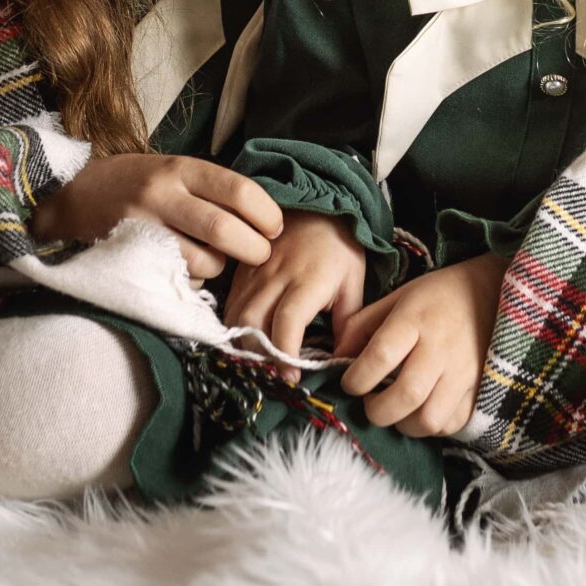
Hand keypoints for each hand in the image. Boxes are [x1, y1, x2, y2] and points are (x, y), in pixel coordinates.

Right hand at [30, 154, 284, 280]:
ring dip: (220, 268)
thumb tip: (265, 217)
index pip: (239, 190)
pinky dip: (193, 278)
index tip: (275, 228)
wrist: (71, 195)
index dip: (267, 214)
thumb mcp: (173, 170)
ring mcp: (144, 226)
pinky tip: (188, 268)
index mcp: (181, 167)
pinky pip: (177, 277)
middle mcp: (162, 193)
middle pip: (225, 230)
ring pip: (203, 261)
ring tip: (217, 260)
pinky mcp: (130, 255)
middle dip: (254, 250)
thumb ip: (212, 188)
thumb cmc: (136, 184)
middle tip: (260, 254)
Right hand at [222, 211, 367, 360]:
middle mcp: (275, 276)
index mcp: (308, 280)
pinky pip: (230, 305)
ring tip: (260, 362)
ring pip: (236, 316)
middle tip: (273, 375)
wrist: (315, 207)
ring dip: (244, 344)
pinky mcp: (241, 271)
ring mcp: (254, 273)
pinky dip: (235, 328)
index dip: (285, 353)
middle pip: (252, 323)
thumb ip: (348, 323)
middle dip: (259, 355)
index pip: (287, 322)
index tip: (292, 378)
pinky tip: (247, 341)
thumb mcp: (354, 283)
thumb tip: (343, 361)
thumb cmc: (340, 249)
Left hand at [334, 252, 505, 436]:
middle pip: (406, 395)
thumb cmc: (436, 296)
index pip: (380, 356)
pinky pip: (452, 423)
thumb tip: (336, 359)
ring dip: (404, 424)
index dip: (356, 378)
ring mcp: (464, 372)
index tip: (349, 383)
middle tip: (370, 404)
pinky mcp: (480, 388)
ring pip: (430, 419)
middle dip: (377, 411)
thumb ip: (362, 326)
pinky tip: (422, 410)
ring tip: (396, 410)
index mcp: (415, 319)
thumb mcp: (396, 298)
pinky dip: (432, 426)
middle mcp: (441, 347)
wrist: (491, 292)